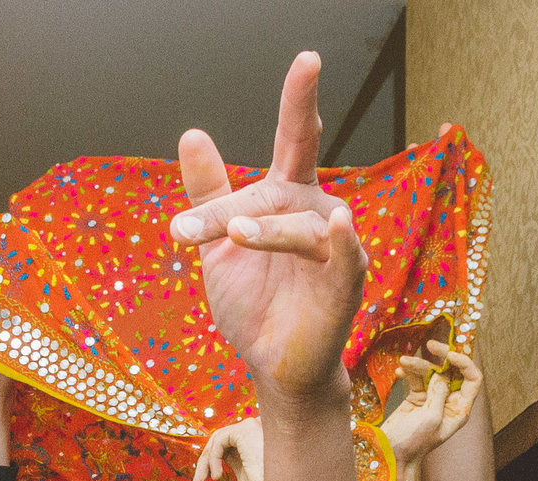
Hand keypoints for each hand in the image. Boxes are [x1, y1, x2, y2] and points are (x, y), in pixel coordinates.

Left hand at [169, 53, 367, 404]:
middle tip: (260, 129)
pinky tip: (336, 224)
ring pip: (299, 225)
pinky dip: (341, 242)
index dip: (301, 99)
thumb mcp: (219, 243)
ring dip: (265, 230)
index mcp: (289, 196)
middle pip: (285, 180)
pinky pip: (344, 258)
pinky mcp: (345, 286)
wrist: (270, 364)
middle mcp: (318, 211)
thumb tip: (192, 133)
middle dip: (281, 146)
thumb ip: (208, 193)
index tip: (308, 58)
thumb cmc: (253, 301)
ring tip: (233, 235)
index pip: (296, 139)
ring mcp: (335, 248)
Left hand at [192, 418, 265, 480]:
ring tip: (203, 480)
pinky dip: (212, 458)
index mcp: (263, 438)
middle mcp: (262, 428)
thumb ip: (235, 459)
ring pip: (219, 438)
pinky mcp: (246, 429)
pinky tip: (216, 476)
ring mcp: (256, 425)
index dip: (216, 456)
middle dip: (207, 459)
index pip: (233, 440)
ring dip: (206, 460)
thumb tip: (213, 454)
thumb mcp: (248, 474)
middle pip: (224, 438)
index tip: (209, 477)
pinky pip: (219, 439)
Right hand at [381, 344, 482, 464]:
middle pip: (451, 371)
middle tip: (430, 344)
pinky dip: (408, 372)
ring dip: (418, 365)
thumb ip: (438, 393)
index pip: (472, 378)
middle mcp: (448, 402)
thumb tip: (440, 374)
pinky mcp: (416, 398)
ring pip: (431, 372)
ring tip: (404, 362)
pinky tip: (399, 372)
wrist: (390, 455)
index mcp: (459, 409)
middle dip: (441, 357)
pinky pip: (416, 378)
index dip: (464, 363)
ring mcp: (432, 399)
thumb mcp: (430, 418)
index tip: (448, 354)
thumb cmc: (413, 443)